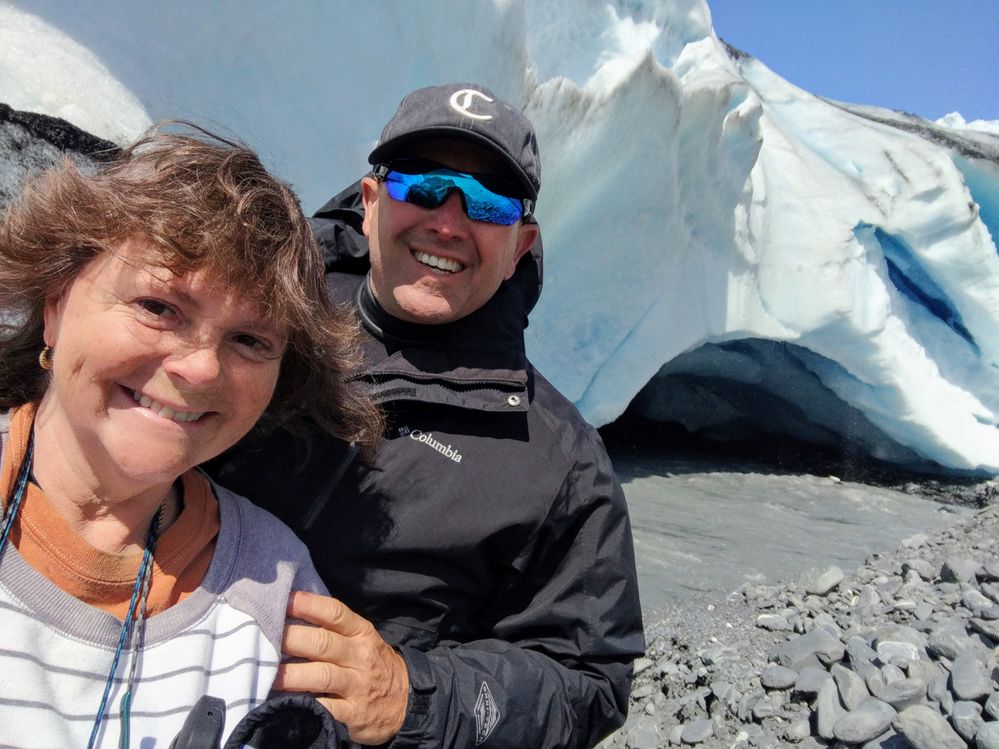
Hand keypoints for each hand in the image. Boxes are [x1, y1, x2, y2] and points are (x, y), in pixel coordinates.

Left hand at [274, 590, 409, 744]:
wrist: (407, 701)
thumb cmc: (373, 664)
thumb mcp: (363, 640)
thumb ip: (334, 629)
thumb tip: (291, 614)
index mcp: (362, 633)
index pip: (335, 613)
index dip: (308, 605)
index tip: (283, 600)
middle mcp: (360, 656)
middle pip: (322, 643)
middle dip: (291, 638)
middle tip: (263, 636)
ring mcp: (358, 686)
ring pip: (321, 675)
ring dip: (291, 674)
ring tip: (267, 672)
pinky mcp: (353, 714)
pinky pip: (326, 708)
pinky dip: (304, 704)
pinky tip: (284, 701)